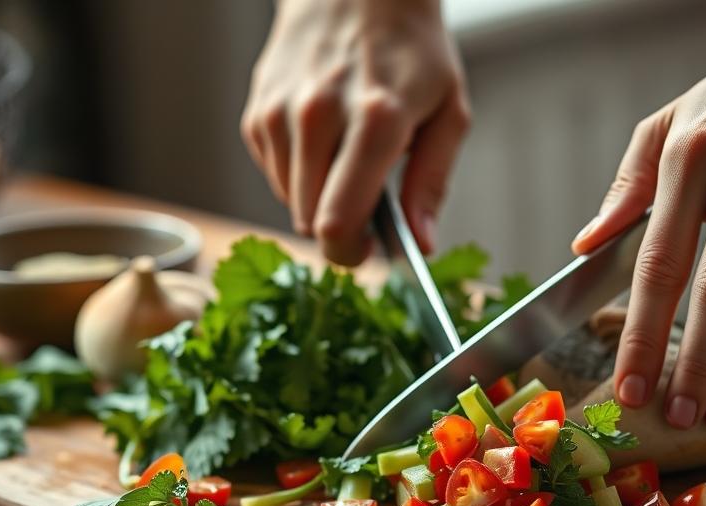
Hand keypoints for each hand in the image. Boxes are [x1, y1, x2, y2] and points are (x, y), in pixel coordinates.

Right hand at [241, 0, 469, 264]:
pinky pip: (276, 175)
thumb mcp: (449, 110)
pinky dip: (300, 172)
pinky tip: (324, 139)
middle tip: (367, 205)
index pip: (339, 222)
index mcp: (375, 119)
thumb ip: (432, 181)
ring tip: (348, 157)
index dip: (351, 255)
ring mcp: (279, 113)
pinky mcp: (256, 113)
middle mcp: (318, 115)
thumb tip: (421, 243)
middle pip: (310, 222)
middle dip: (340, 229)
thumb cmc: (411, 50)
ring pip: (291, 202)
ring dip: (320, 198)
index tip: (367, 252)